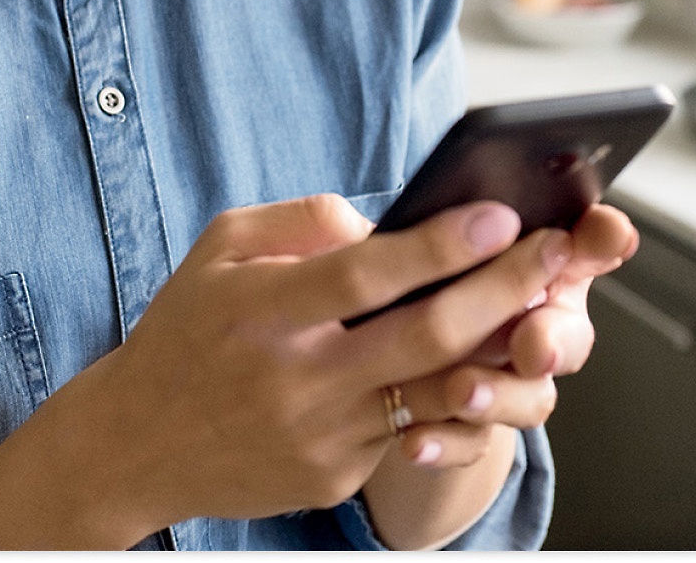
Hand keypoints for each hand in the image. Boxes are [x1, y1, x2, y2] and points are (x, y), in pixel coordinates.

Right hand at [81, 193, 563, 539]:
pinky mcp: (335, 477)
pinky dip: (454, 395)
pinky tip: (490, 359)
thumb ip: (295, 220)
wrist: (138, 443)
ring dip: (501, 352)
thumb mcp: (218, 247)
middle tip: (557, 254)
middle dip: (503, 291)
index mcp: (264, 310)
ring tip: (547, 312)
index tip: (498, 218)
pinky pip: (410, 430)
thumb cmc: (185, 329)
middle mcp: (297, 378)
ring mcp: (322, 437)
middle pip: (423, 337)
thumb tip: (373, 226)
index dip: (439, 246)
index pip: (366, 275)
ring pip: (435, 395)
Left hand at [374, 203, 638, 470]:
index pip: (582, 241)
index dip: (603, 237)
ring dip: (501, 393)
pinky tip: (413, 442)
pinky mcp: (469, 425)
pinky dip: (447, 441)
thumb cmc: (374, 277)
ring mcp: (506, 375)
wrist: (348, 356)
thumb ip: (389, 226)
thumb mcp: (373, 238)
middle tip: (532, 341)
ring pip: (530, 396)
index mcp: (522, 252)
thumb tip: (359, 231)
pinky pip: (471, 443)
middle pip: (568, 331)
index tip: (609, 232)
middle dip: (558, 335)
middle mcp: (529, 315)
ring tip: (463, 390)